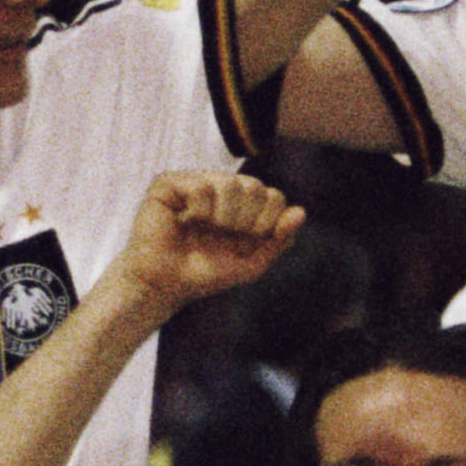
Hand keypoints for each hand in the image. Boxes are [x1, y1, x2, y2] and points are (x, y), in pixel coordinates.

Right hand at [119, 167, 301, 307]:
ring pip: (230, 184)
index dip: (266, 222)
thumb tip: (301, 212)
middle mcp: (222, 188)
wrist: (165, 284)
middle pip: (255, 186)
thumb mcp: (251, 264)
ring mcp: (196, 182)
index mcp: (244, 205)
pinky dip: (199, 210)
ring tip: (205, 228)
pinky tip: (185, 220)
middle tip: (223, 235)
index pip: (274, 197)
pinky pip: (200, 186)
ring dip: (223, 216)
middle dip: (245, 220)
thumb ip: (278, 240)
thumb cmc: (204, 273)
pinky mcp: (170, 183)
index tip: (247, 241)